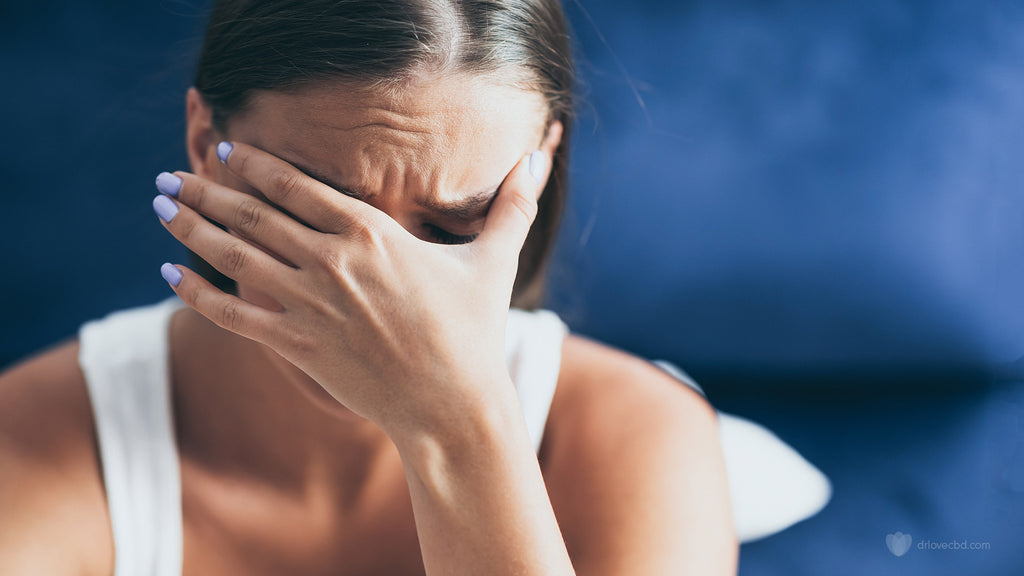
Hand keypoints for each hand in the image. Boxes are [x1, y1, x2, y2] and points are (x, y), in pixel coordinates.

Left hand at [152, 142, 547, 438]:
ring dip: (190, 229)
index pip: (297, 186)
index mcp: (373, 234)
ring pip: (235, 257)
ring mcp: (311, 306)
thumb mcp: (494, 261)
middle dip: (205, 190)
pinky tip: (169, 277)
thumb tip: (540, 158)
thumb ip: (512, 206)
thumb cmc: (474, 331)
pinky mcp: (298, 346)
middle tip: (169, 175)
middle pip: (253, 215)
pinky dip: (197, 294)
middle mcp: (333, 262)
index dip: (257, 164)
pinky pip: (234, 314)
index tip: (228, 150)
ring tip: (160, 208)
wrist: (453, 406)